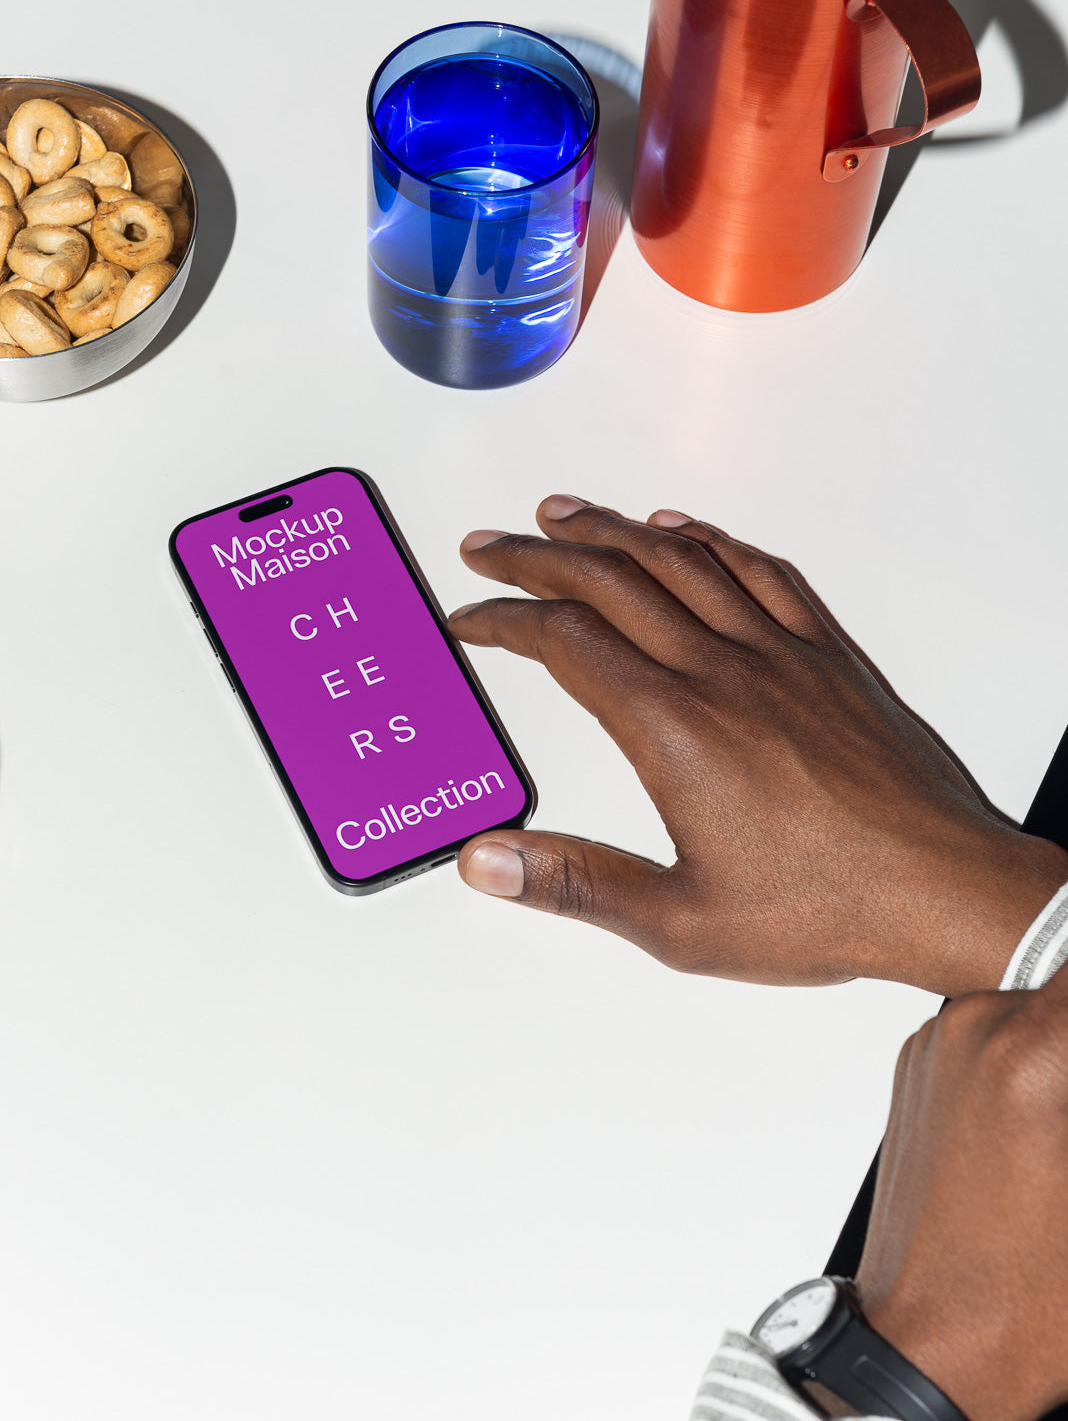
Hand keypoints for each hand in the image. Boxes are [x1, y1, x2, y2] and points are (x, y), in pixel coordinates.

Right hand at [448, 496, 1067, 992]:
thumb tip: (489, 862)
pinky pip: (760, 570)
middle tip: (491, 545)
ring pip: (679, 560)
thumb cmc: (830, 907)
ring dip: (611, 528)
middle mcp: (723, 671)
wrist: (944, 889)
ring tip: (565, 514)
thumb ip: (575, 883)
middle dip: (536, 555)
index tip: (472, 617)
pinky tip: (683, 528)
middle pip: (609, 579)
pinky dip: (710, 538)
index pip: (565, 641)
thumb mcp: (679, 922)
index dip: (504, 619)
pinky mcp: (827, 653)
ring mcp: (779, 652)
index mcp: (676, 729)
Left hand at [857, 966, 1067, 1420]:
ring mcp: (936, 1041)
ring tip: (1058, 1126)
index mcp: (1029, 1052)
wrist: (928, 1339)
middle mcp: (971, 1027)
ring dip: (1061, 1042)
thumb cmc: (1026, 1295)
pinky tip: (1045, 1124)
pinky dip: (1030, 1057)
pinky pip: (993, 1031)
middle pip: (1066, 987)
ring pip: (1032, 1005)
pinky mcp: (917, 1061)